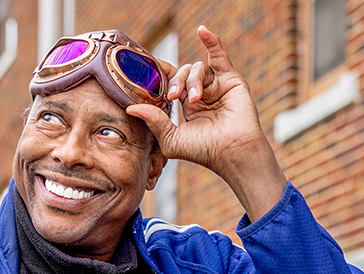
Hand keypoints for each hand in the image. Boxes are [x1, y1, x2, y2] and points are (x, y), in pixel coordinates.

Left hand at [127, 26, 286, 220]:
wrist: (232, 152)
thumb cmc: (205, 151)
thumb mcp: (172, 139)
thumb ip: (153, 121)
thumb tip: (130, 107)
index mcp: (187, 107)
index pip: (170, 84)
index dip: (160, 80)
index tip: (148, 79)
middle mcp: (201, 93)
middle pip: (181, 73)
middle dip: (174, 82)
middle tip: (172, 96)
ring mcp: (216, 85)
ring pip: (196, 68)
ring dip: (192, 81)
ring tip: (195, 99)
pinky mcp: (230, 79)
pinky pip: (218, 55)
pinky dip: (211, 41)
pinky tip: (202, 31)